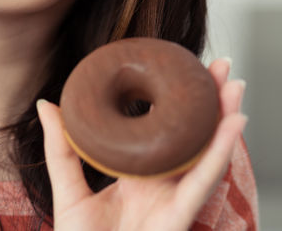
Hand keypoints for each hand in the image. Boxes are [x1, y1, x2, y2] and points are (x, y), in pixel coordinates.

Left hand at [37, 58, 246, 230]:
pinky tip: (232, 125)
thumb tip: (47, 102)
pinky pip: (201, 183)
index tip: (182, 69)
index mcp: (139, 176)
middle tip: (220, 67)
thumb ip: (61, 147)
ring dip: (225, 120)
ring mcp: (174, 202)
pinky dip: (218, 153)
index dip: (178, 104)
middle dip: (211, 103)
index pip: (164, 133)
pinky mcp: (177, 218)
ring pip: (206, 156)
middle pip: (194, 138)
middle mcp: (162, 186)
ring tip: (235, 86)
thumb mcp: (67, 188)